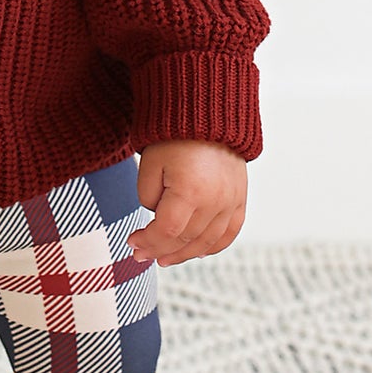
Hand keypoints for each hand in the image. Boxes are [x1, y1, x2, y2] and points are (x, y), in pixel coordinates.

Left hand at [127, 140, 247, 266]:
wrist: (208, 114)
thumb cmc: (173, 136)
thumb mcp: (150, 164)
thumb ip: (149, 198)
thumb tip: (158, 218)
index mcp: (190, 191)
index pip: (167, 232)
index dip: (147, 242)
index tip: (132, 242)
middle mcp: (215, 201)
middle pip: (186, 240)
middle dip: (160, 250)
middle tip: (141, 254)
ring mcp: (231, 202)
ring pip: (208, 242)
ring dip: (184, 254)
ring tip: (164, 258)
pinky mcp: (240, 198)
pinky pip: (230, 232)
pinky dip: (214, 246)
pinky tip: (198, 252)